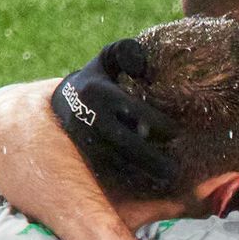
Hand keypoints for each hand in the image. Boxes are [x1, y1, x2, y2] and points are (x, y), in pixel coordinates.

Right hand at [51, 38, 180, 189]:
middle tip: (175, 169)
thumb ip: (125, 52)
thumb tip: (140, 63)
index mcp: (99, 93)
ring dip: (143, 174)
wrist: (61, 104)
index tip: (177, 133)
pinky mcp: (83, 159)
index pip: (134, 111)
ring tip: (167, 179)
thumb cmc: (97, 79)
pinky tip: (150, 187)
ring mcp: (85, 142)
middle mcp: (90, 119)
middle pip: (126, 145)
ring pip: (117, 164)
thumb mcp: (107, 60)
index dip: (159, 124)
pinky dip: (129, 182)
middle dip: (152, 159)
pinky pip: (109, 174)